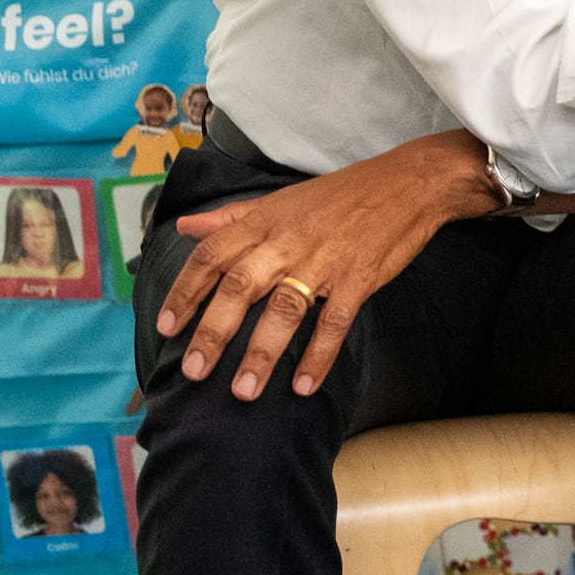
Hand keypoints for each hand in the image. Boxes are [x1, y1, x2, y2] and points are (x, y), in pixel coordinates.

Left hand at [155, 131, 496, 400]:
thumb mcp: (280, 201)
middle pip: (241, 286)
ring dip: (261, 353)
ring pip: (284, 309)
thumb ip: (231, 218)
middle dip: (214, 331)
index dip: (186, 291)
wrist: (408, 183)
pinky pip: (335, 321)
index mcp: (264, 221)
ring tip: (243, 391)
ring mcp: (325, 260)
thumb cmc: (340, 195)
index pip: (212, 255)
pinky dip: (319, 355)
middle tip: (193, 371)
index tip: (167, 326)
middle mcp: (288, 240)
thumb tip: (186, 228)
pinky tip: (303, 385)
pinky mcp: (359, 277)